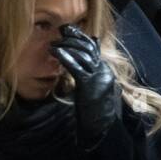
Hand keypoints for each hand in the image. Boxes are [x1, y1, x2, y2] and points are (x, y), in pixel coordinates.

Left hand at [51, 25, 120, 149]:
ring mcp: (98, 77)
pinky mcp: (89, 85)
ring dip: (68, 46)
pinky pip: (77, 67)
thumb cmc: (96, 114)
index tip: (70, 30)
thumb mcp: (93, 92)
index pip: (94, 49)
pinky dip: (66, 58)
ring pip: (83, 55)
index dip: (82, 38)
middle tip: (62, 30)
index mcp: (105, 72)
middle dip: (75, 37)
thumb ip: (88, 79)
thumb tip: (79, 70)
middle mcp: (104, 72)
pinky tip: (56, 52)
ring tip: (55, 42)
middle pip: (89, 48)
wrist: (103, 129)